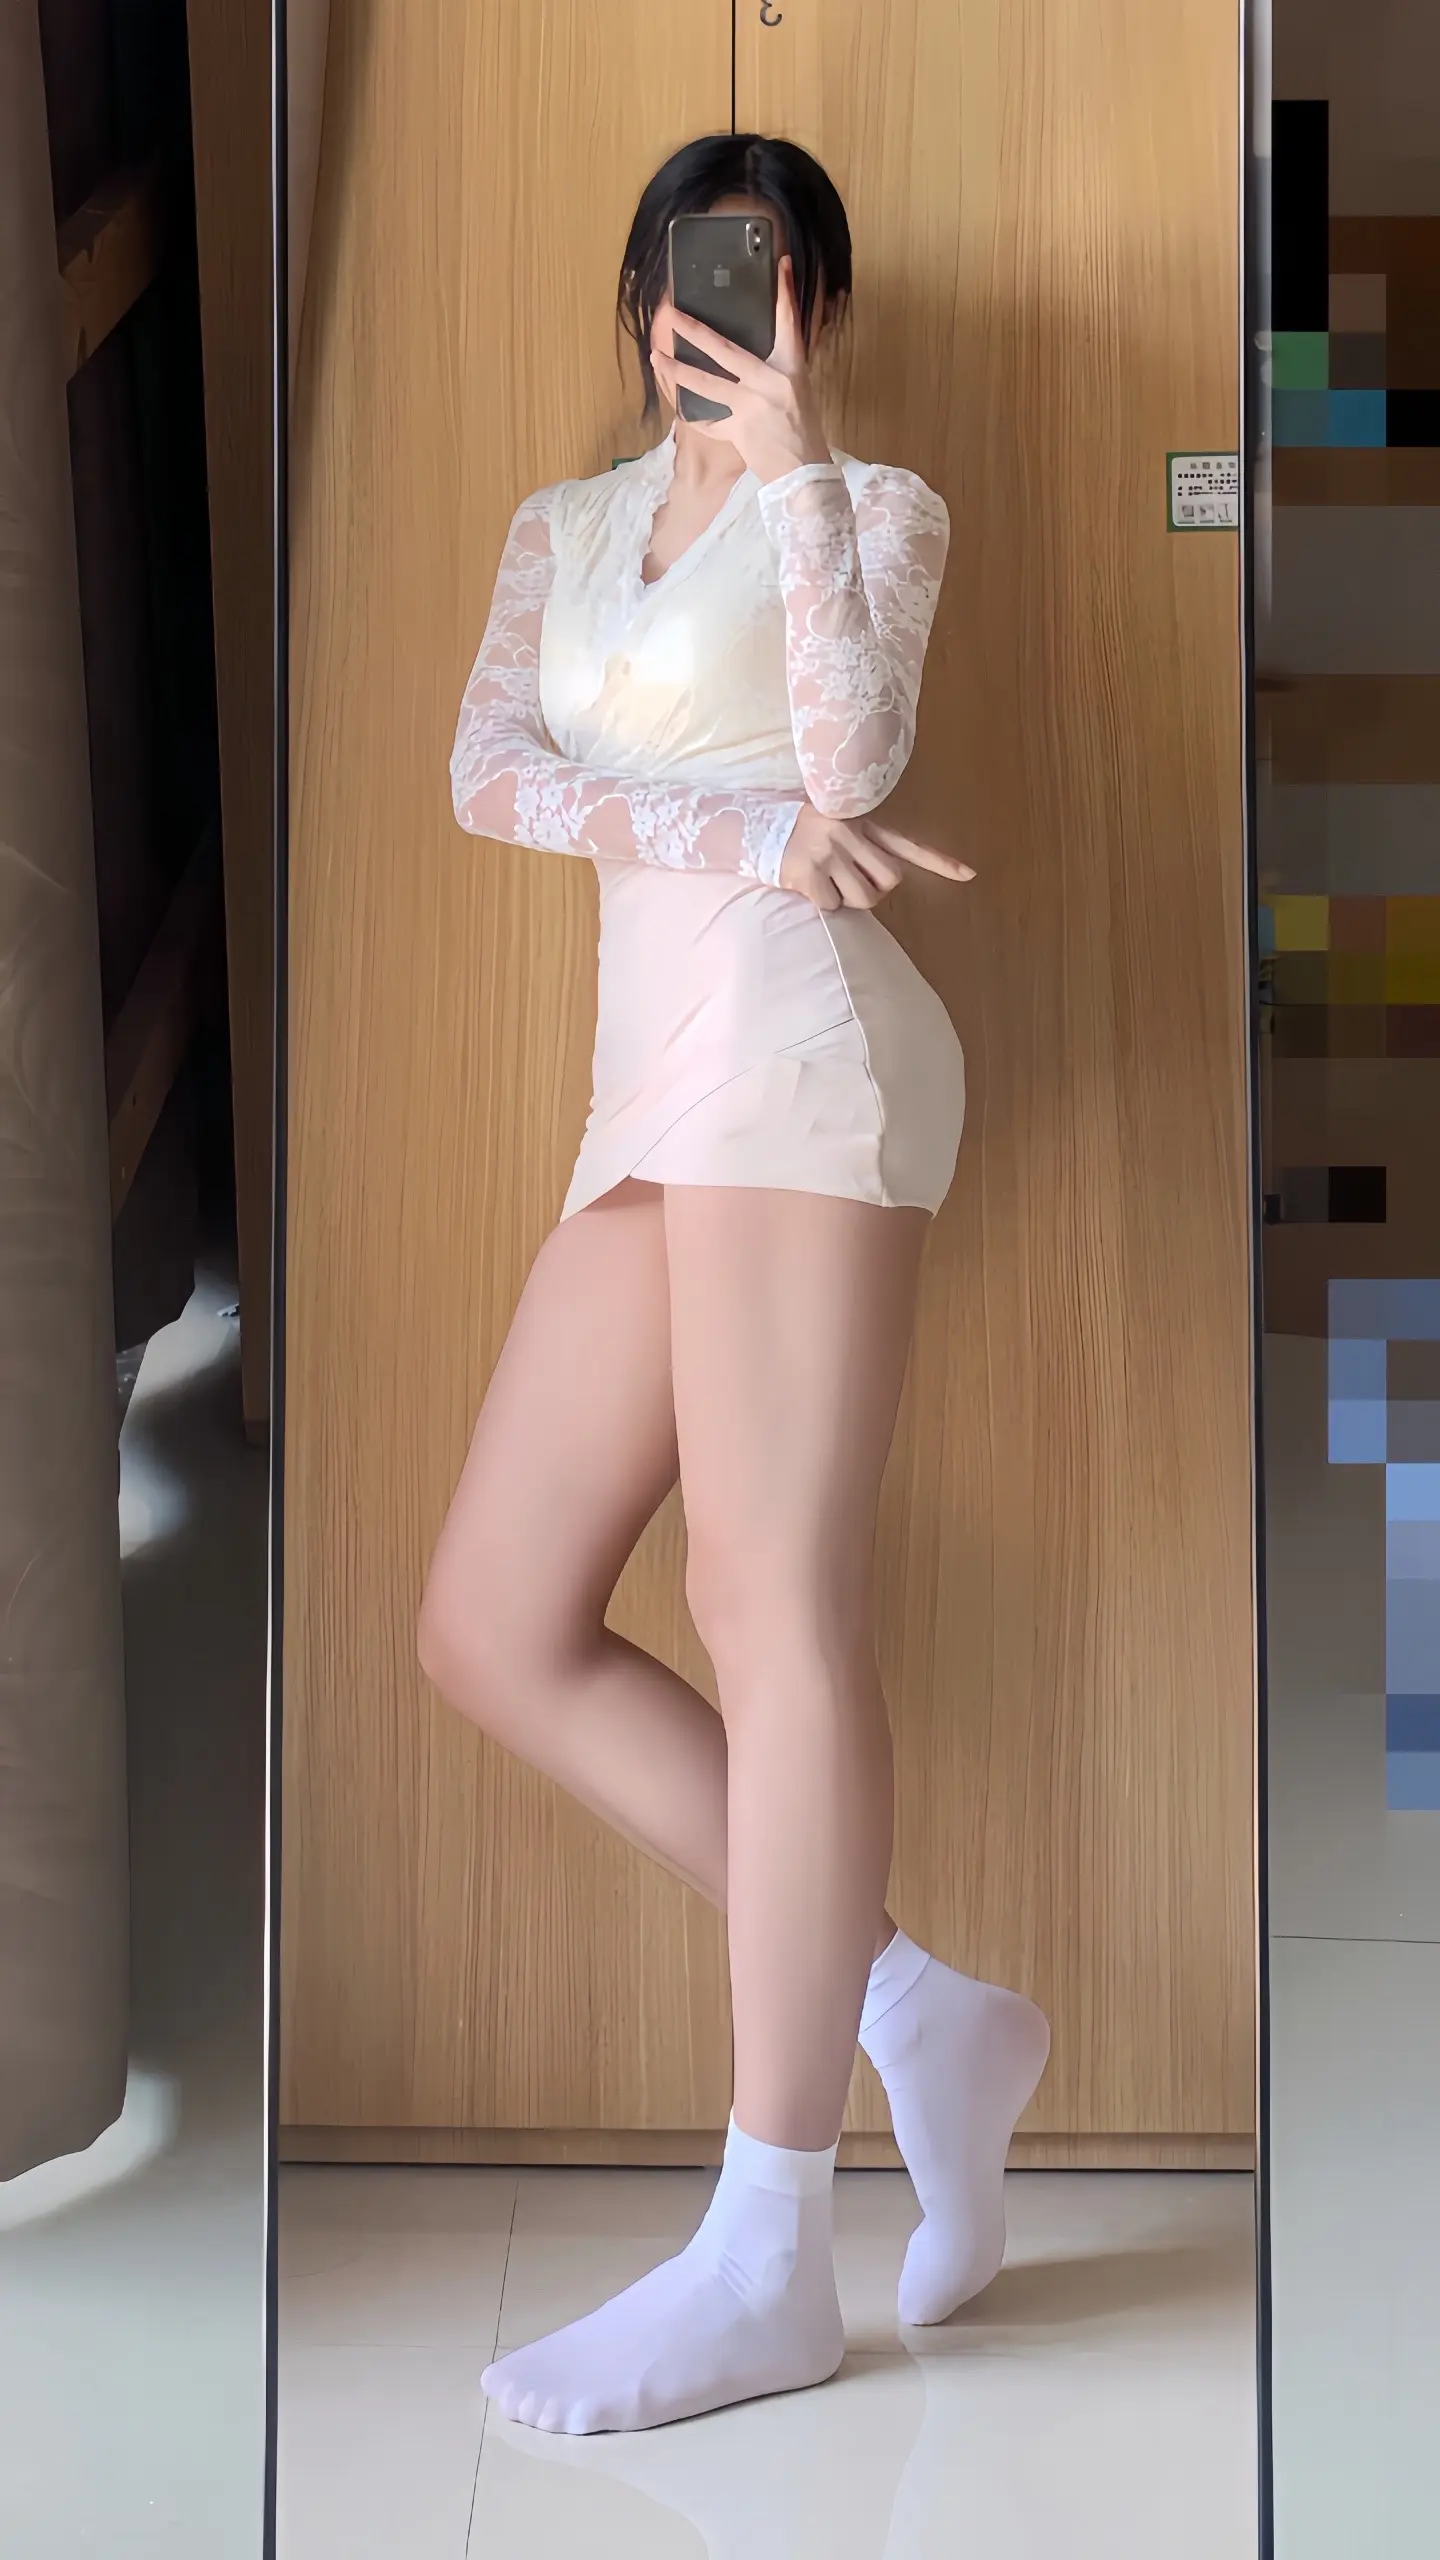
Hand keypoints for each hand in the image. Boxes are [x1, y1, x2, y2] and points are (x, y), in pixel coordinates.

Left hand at [651, 257, 832, 483]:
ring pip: (706, 384)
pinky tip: (675, 406)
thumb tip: (751, 353)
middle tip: (672, 316)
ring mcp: (750, 407)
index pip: (788, 323)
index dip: (784, 293)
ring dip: (677, 370)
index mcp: (790, 368)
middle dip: (695, 332)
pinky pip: (707, 422)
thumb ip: (776, 369)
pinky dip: (692, 416)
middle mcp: (768, 382)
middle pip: (725, 351)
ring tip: (657, 357)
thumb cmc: (805, 432)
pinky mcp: (737, 432)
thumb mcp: (800, 391)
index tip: (778, 264)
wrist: (805, 474)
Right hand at [779, 805, 974, 910]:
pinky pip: (832, 906)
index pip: (906, 845)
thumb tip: (886, 884)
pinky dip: (822, 904)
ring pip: (864, 899)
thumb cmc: (797, 835)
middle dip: (874, 891)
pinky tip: (806, 886)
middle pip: (889, 881)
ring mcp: (828, 852)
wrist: (750, 828)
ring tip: (826, 883)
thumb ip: (861, 848)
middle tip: (847, 882)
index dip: (939, 862)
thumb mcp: (833, 829)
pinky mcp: (809, 873)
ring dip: (847, 901)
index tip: (970, 874)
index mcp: (859, 823)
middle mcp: (847, 833)